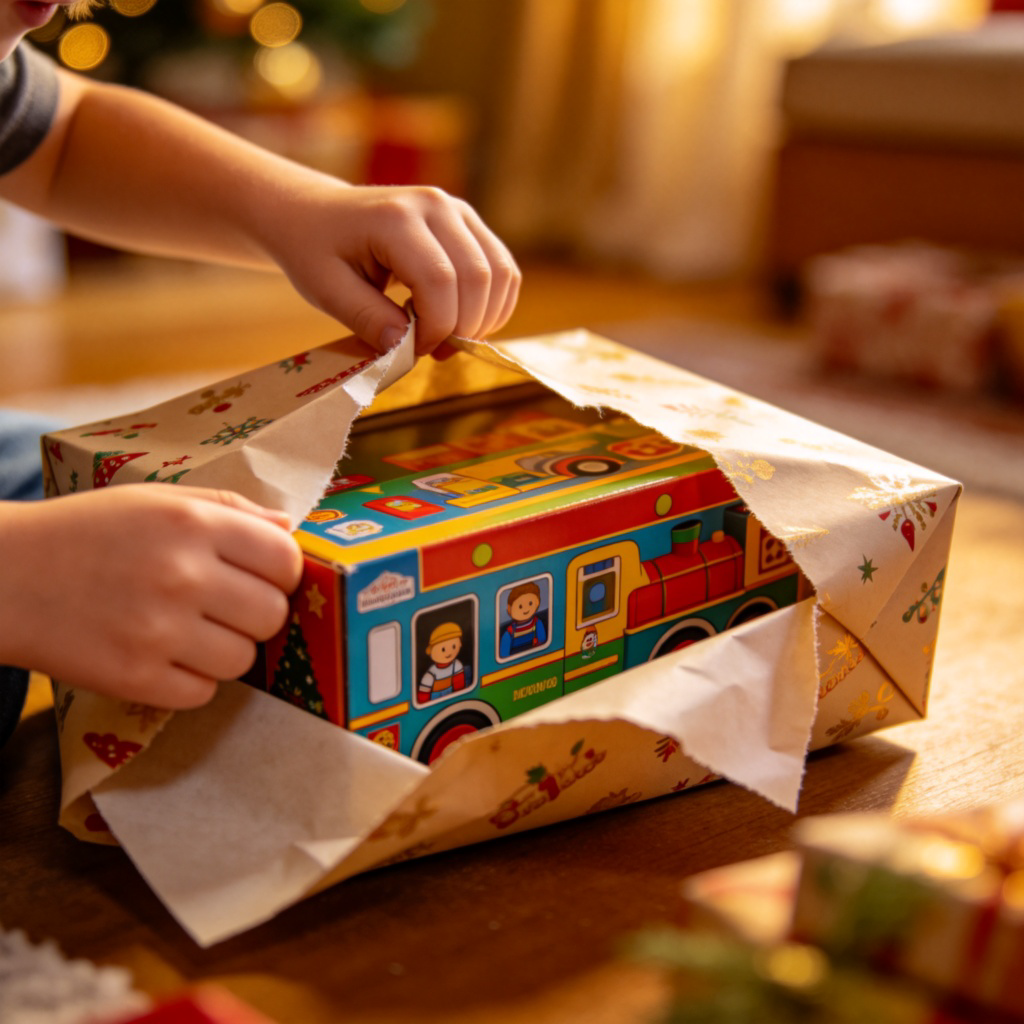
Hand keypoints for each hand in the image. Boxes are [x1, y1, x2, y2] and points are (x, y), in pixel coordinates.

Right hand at [0, 486, 301, 707]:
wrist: (3, 577)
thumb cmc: (88, 532)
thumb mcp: (156, 499)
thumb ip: (229, 509)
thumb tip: (290, 528)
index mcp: (192, 524)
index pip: (286, 560)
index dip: (284, 572)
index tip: (265, 576)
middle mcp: (182, 576)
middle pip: (272, 614)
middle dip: (258, 612)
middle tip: (226, 606)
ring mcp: (158, 631)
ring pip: (244, 659)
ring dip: (226, 649)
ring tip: (190, 630)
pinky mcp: (134, 678)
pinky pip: (203, 692)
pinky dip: (191, 680)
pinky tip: (164, 655)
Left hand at [263, 183, 520, 355]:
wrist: (315, 212)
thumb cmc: (316, 250)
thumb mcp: (325, 290)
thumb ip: (367, 319)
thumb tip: (404, 350)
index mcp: (396, 217)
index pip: (439, 281)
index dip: (435, 327)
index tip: (413, 351)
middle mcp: (435, 205)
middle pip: (478, 277)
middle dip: (463, 328)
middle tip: (431, 351)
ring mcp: (457, 210)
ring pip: (500, 274)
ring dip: (483, 319)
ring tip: (446, 338)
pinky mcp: (468, 222)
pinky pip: (502, 269)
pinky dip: (492, 305)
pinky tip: (461, 321)